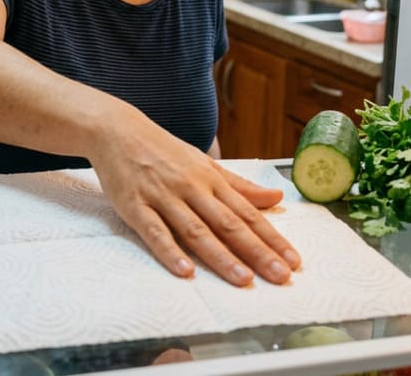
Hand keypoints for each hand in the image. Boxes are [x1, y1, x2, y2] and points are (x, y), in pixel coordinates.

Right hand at [88, 116, 300, 286]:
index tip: (293, 260)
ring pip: (196, 231)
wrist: (117, 130)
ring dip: (221, 257)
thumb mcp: (204, 164)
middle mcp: (191, 188)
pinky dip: (170, 251)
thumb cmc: (163, 150)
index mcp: (210, 179)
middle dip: (257, 251)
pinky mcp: (134, 206)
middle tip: (280, 276)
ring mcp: (162, 197)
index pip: (247, 212)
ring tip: (243, 279)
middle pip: (228, 224)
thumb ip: (239, 185)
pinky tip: (185, 270)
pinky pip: (154, 232)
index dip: (271, 238)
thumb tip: (275, 198)